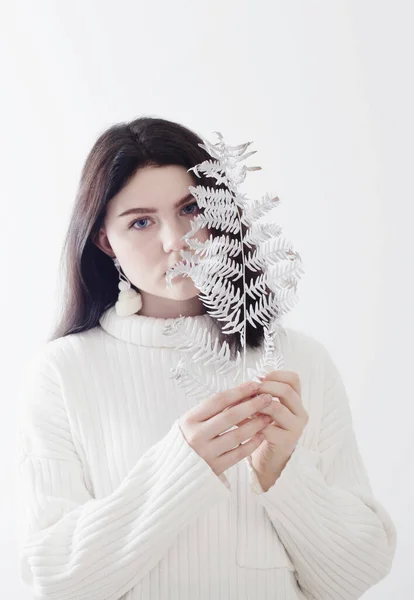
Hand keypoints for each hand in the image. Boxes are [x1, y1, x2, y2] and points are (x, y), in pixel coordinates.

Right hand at [179, 380, 273, 476]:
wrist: (174, 470)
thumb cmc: (187, 439)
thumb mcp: (192, 421)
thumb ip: (212, 409)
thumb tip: (241, 392)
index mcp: (189, 419)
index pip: (218, 400)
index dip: (238, 391)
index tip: (254, 385)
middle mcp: (196, 435)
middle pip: (230, 416)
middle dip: (251, 405)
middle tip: (267, 398)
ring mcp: (206, 453)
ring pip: (237, 435)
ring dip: (255, 424)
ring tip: (268, 416)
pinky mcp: (215, 468)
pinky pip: (238, 454)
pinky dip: (252, 444)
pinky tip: (261, 435)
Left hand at [248, 371, 308, 488]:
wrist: (268, 459)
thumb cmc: (265, 429)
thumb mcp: (265, 408)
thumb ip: (261, 395)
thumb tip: (247, 383)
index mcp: (297, 401)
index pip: (294, 379)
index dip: (275, 375)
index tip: (259, 378)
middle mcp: (300, 413)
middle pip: (286, 390)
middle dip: (264, 388)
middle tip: (249, 391)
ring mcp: (295, 428)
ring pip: (276, 407)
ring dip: (256, 405)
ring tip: (243, 406)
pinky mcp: (285, 441)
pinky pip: (266, 427)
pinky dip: (250, 422)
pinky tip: (240, 423)